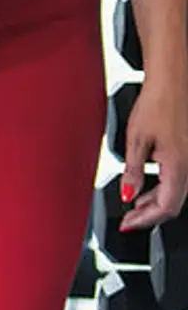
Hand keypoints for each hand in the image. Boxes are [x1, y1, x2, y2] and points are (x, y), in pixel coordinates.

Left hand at [123, 76, 187, 230]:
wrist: (172, 85)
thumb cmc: (156, 105)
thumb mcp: (135, 140)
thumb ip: (133, 171)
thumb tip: (128, 194)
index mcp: (177, 167)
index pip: (165, 207)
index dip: (145, 219)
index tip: (128, 224)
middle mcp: (187, 167)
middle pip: (172, 204)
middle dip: (149, 215)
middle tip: (129, 220)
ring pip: (175, 193)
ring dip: (154, 203)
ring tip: (133, 206)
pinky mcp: (185, 154)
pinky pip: (176, 180)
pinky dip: (160, 189)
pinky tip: (145, 187)